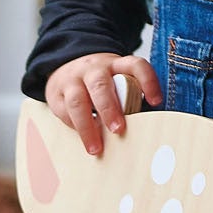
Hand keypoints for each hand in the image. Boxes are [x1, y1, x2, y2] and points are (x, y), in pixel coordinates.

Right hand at [44, 53, 162, 156]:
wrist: (66, 66)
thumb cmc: (100, 82)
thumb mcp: (116, 80)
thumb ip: (128, 97)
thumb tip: (145, 128)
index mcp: (115, 65)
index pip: (135, 66)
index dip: (147, 81)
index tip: (156, 101)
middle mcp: (93, 69)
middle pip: (100, 85)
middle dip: (109, 109)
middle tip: (118, 130)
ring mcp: (73, 80)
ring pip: (77, 101)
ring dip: (87, 126)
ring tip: (96, 148)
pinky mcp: (56, 93)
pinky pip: (63, 111)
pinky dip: (74, 127)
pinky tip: (84, 139)